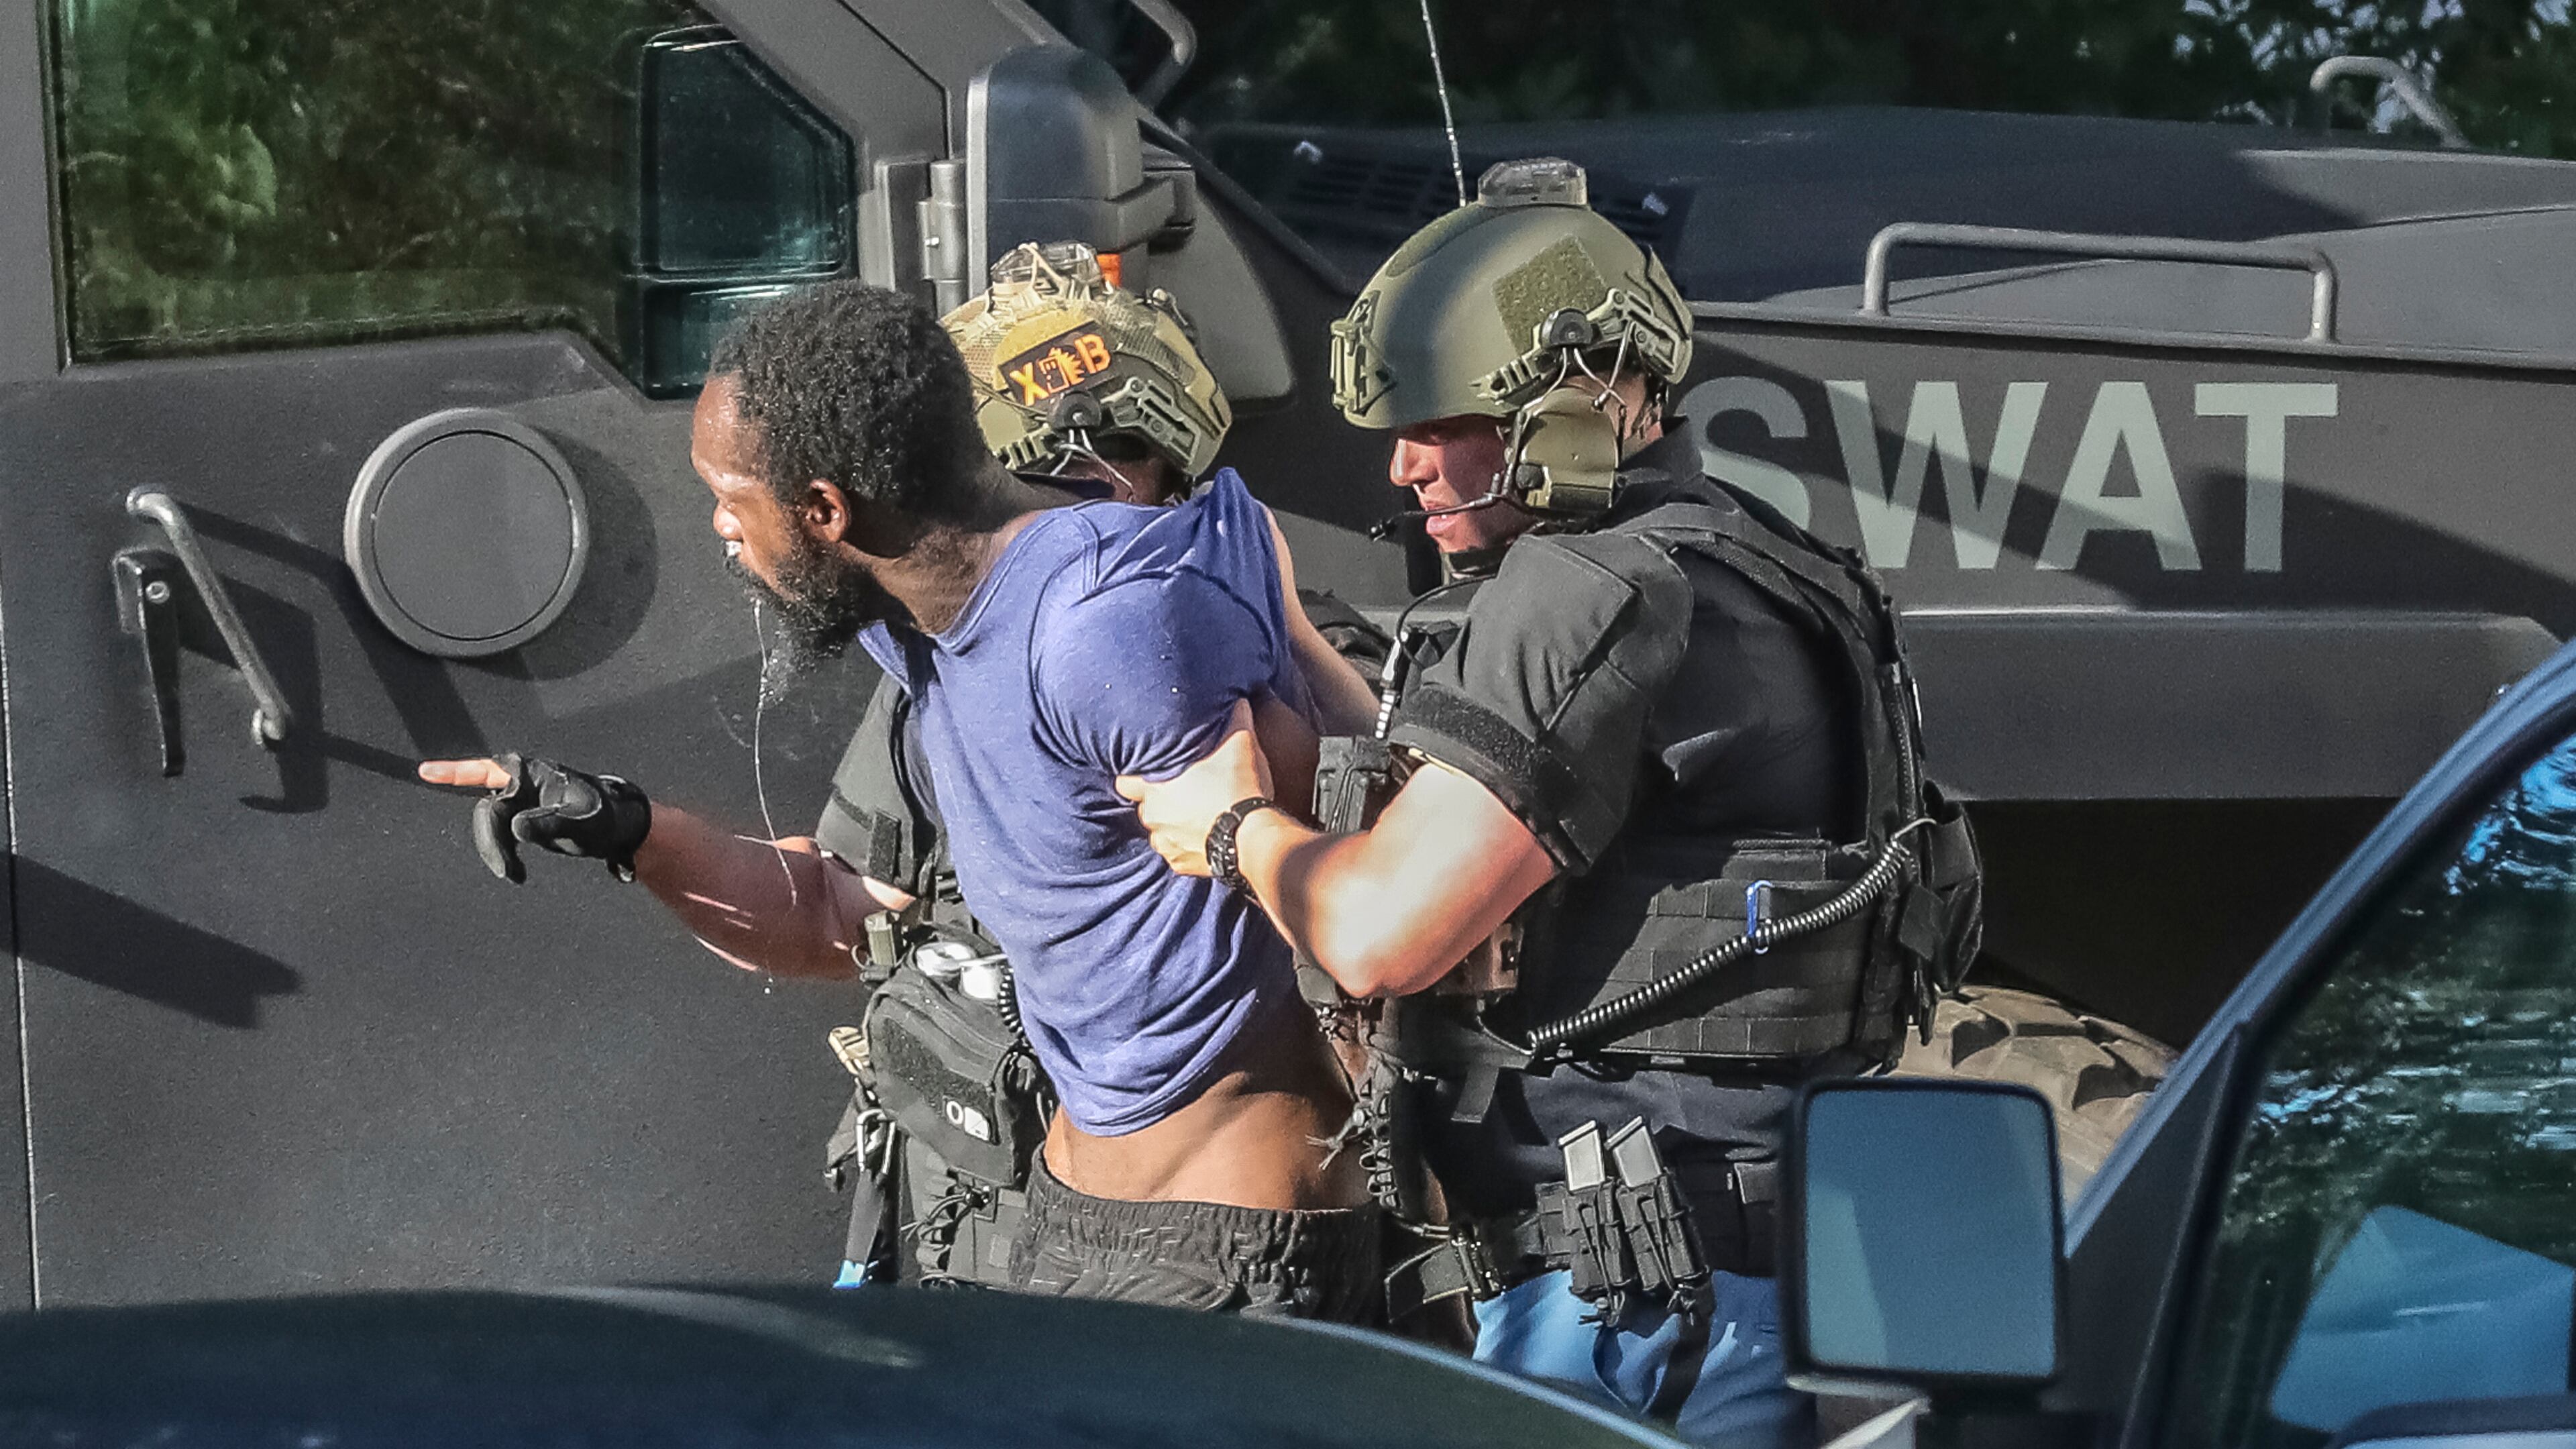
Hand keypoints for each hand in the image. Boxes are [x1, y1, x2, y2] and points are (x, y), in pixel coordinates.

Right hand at [418, 753, 651, 882]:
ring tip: (515, 874)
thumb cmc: (604, 819)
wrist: (617, 830)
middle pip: (488, 811)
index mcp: (533, 775)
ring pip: (490, 826)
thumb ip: (550, 824)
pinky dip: (501, 853)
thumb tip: (518, 827)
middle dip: (490, 842)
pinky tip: (514, 871)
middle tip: (508, 871)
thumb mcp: (582, 823)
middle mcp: (522, 785)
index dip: (455, 771)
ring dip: (496, 851)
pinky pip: (499, 835)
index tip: (425, 771)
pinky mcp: (522, 821)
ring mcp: (521, 803)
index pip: (488, 770)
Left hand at [1116, 700, 1274, 876]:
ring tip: (1193, 818)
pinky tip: (1203, 839)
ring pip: (1159, 834)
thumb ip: (1236, 719)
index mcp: (1155, 788)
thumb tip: (1238, 699)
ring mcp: (1167, 844)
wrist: (1252, 838)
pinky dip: (1186, 848)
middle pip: (1144, 809)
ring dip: (1171, 826)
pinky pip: (1176, 855)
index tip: (1148, 773)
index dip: (1134, 777)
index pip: (1123, 782)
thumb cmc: (1238, 788)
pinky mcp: (1182, 865)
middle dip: (1157, 803)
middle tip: (1179, 794)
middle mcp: (1154, 817)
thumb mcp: (1240, 745)